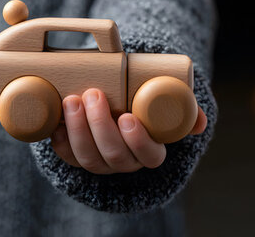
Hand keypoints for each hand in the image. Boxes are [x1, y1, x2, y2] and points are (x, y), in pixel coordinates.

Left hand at [50, 88, 206, 173]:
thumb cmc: (143, 101)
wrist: (115, 102)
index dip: (137, 140)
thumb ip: (183, 109)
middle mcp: (124, 161)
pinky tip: (55, 121)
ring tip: (72, 100)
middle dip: (100, 125)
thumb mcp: (165, 103)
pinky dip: (59, 139)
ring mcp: (99, 161)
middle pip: (113, 155)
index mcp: (150, 151)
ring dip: (77, 129)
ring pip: (87, 157)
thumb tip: (199, 122)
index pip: (149, 155)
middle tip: (93, 94)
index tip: (128, 116)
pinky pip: (66, 156)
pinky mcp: (75, 156)